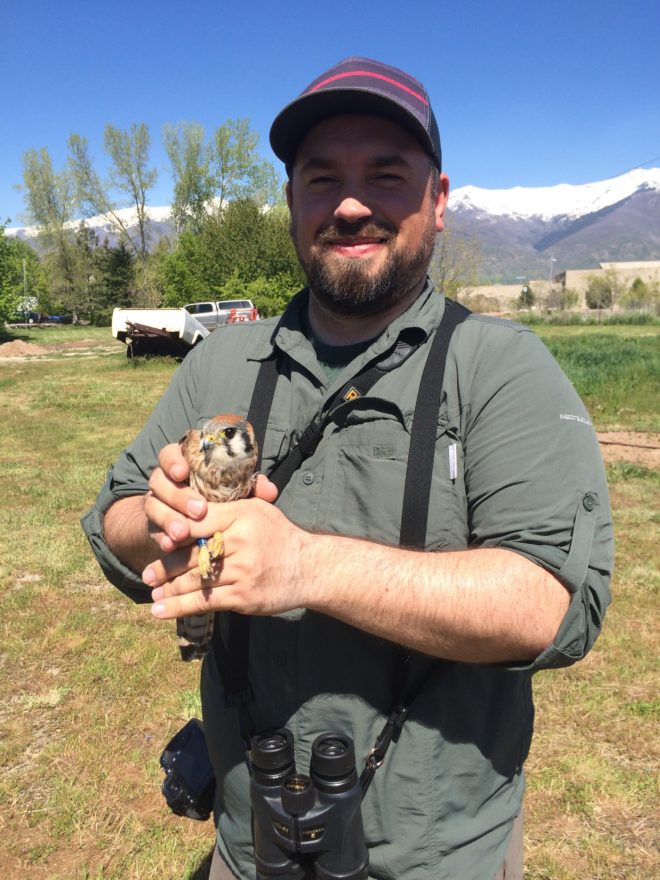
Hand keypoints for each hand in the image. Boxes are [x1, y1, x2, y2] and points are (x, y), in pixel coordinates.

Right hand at [145, 442, 276, 553]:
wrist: (202, 526)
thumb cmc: (223, 500)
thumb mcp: (236, 492)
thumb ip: (252, 488)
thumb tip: (270, 490)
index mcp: (184, 465)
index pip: (170, 454)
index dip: (173, 461)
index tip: (184, 472)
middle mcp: (166, 482)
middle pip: (159, 481)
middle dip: (177, 495)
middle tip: (199, 511)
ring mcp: (158, 504)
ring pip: (153, 506)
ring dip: (168, 519)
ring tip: (182, 533)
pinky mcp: (154, 526)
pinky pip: (152, 531)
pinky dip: (161, 538)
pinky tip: (170, 546)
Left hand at [145, 497, 310, 619]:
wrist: (309, 568)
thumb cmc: (278, 536)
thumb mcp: (258, 510)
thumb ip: (227, 507)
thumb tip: (191, 504)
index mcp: (242, 515)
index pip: (198, 521)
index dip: (175, 531)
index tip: (159, 539)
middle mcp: (241, 541)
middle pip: (192, 554)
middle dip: (165, 567)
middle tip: (146, 575)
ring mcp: (242, 570)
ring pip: (194, 580)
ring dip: (168, 590)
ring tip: (152, 595)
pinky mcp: (243, 596)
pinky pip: (204, 601)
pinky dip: (179, 607)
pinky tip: (162, 611)